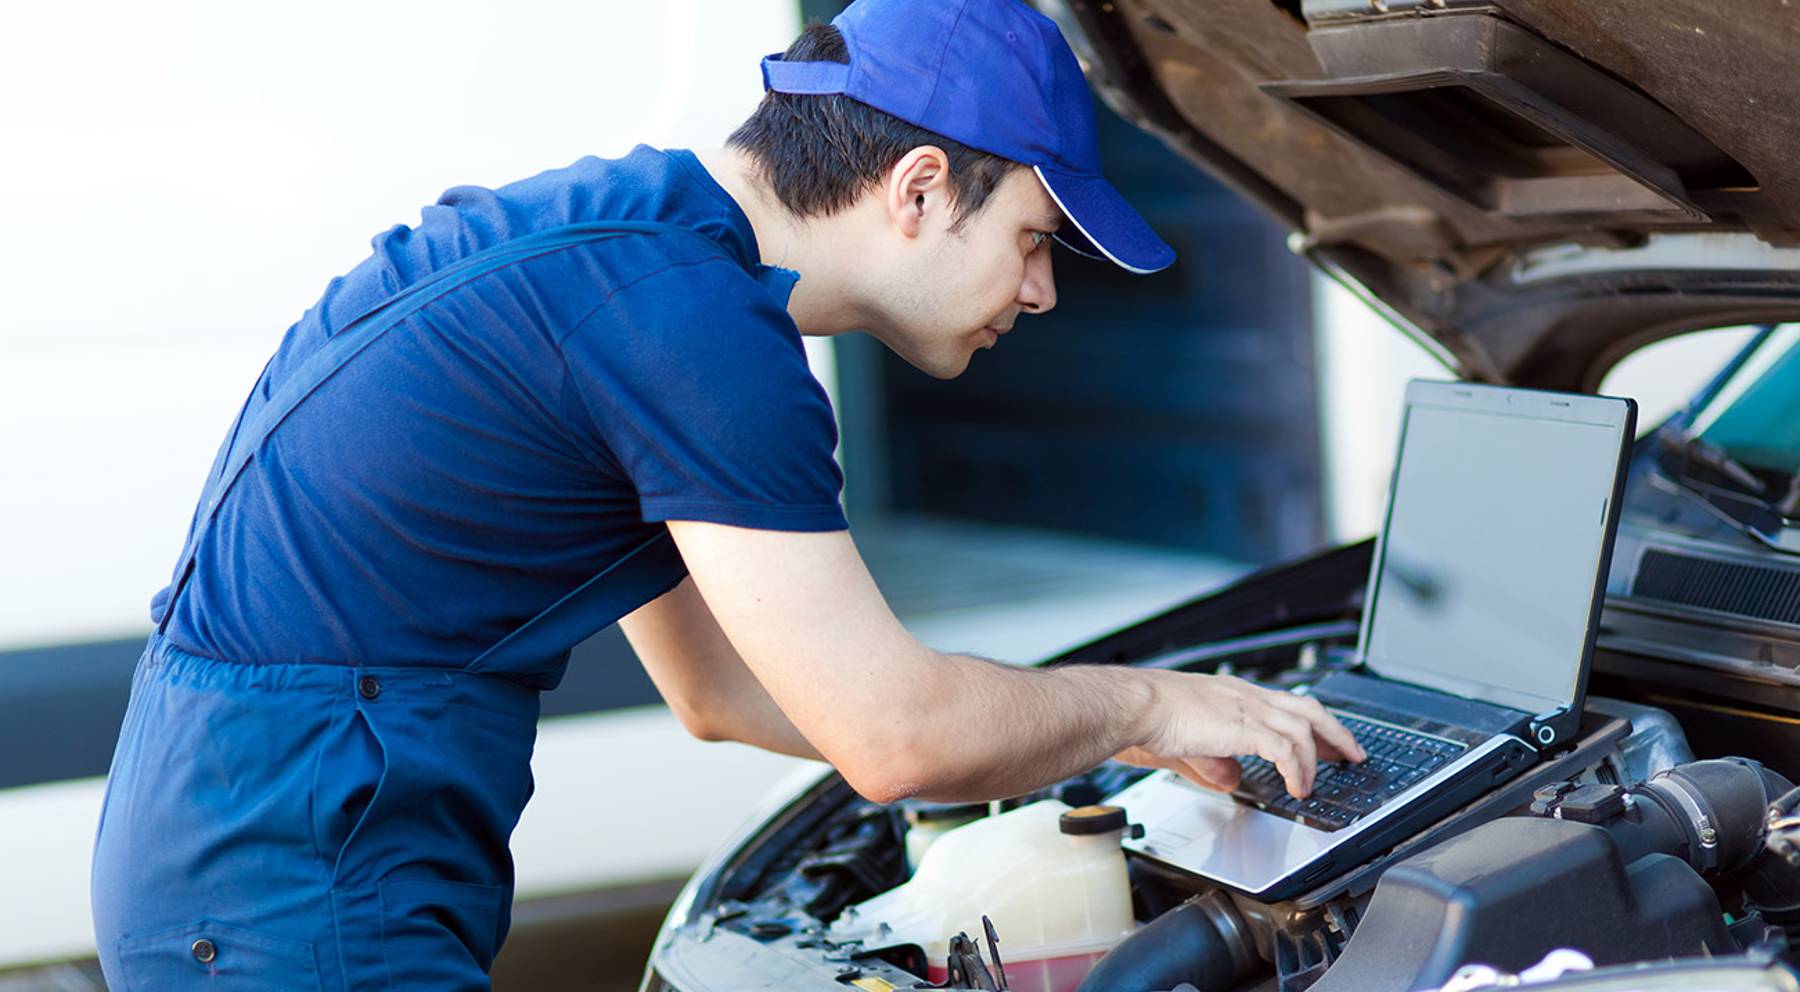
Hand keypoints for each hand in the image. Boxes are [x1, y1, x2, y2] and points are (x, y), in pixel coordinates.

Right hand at [1117, 671, 1364, 798]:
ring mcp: (1247, 708)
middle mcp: (1246, 695)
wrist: (1135, 705)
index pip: (1286, 704)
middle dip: (1336, 734)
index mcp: (1234, 694)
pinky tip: (1296, 787)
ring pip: (1304, 728)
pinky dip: (1298, 770)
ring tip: (1316, 784)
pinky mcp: (1244, 726)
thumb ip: (1215, 761)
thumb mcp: (1189, 742)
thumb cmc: (1148, 717)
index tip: (1325, 742)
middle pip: (1308, 709)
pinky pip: (1287, 749)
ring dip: (1316, 759)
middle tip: (1352, 755)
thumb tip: (1232, 779)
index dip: (1311, 724)